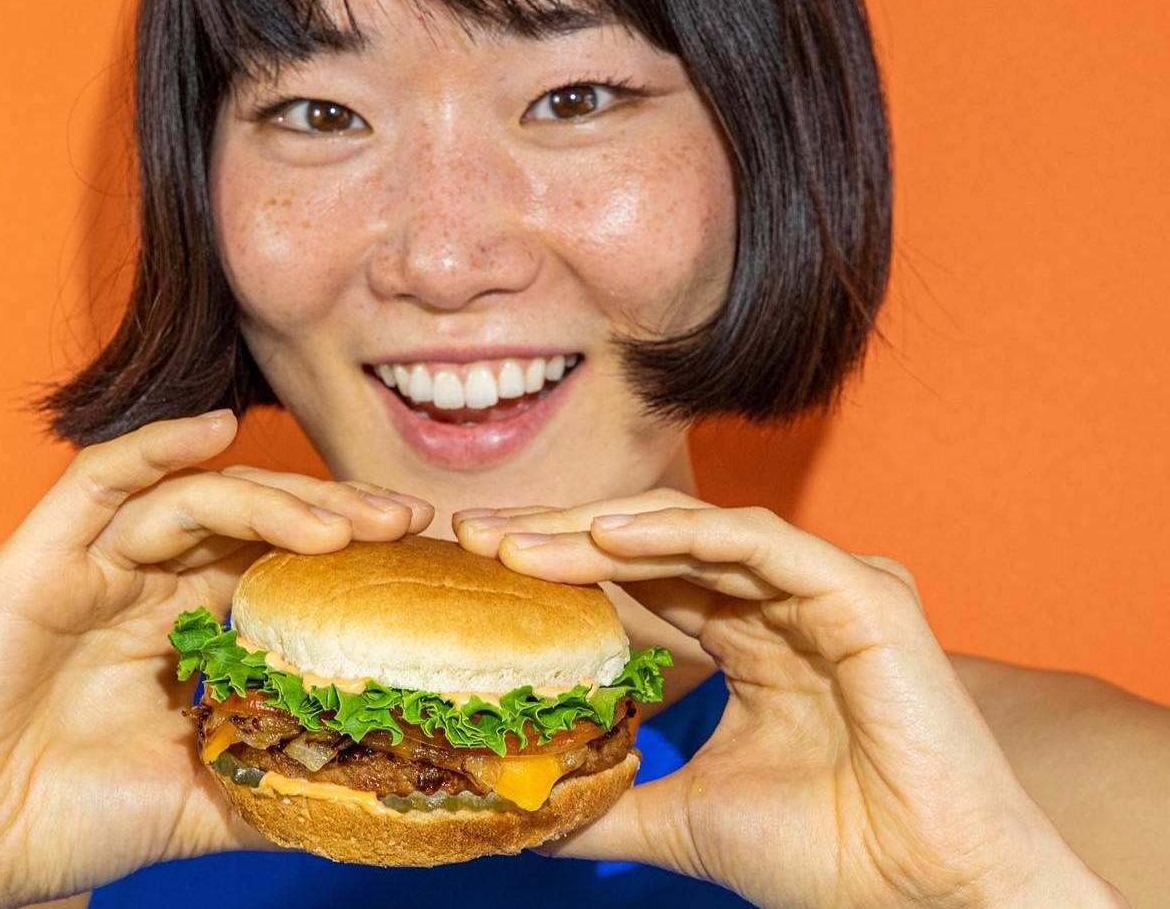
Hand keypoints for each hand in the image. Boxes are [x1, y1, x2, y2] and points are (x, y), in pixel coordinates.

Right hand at [0, 411, 431, 907]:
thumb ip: (279, 787)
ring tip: (341, 529)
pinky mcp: (35, 561)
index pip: (282, 559)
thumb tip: (377, 803)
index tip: (423, 552)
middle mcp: (147, 579)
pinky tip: (212, 432)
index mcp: (187, 621)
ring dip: (272, 500)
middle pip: (254, 516)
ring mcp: (92, 565)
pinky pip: (96, 483)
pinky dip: (156, 447)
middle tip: (406, 523)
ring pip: (196, 498)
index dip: (350, 548)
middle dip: (334, 512)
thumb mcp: (206, 803)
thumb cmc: (72, 819)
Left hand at [455, 493, 1121, 908]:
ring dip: (600, 531)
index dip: (559, 567)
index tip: (479, 567)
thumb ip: (609, 801)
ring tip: (520, 545)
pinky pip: (757, 543)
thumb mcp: (684, 818)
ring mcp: (825, 589)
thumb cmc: (831, 860)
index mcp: (750, 640)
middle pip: (655, 543)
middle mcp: (784, 601)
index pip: (639, 580)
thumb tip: (520, 808)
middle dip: (561, 535)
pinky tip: (605, 539)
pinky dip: (680, 533)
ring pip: (696, 531)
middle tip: (477, 536)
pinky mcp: (863, 592)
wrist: (925, 903)